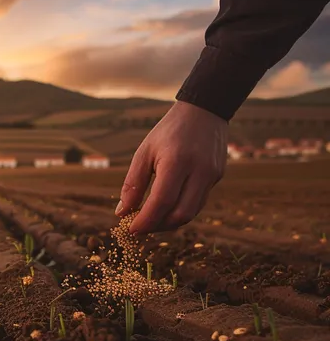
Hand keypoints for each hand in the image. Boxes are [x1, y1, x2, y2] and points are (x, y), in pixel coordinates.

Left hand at [116, 100, 227, 233]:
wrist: (204, 111)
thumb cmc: (169, 131)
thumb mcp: (144, 152)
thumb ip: (133, 184)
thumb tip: (122, 213)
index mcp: (177, 161)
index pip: (161, 202)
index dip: (146, 220)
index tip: (131, 230)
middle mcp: (199, 171)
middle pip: (180, 214)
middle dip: (158, 226)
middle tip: (140, 227)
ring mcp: (212, 175)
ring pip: (191, 213)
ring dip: (169, 222)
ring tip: (151, 220)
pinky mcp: (217, 177)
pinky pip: (198, 203)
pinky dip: (180, 211)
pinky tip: (166, 209)